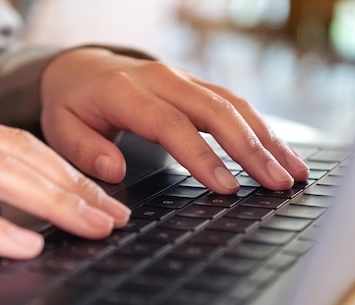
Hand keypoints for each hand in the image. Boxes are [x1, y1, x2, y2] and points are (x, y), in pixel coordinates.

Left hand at [39, 47, 309, 193]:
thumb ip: (84, 150)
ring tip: (294, 173)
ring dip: (267, 139)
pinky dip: (261, 129)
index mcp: (126, 92)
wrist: (80, 68)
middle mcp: (162, 80)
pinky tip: (279, 152)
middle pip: (215, 111)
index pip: (171, 126)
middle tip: (278, 184)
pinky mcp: (196, 87)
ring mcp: (183, 80)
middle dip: (251, 149)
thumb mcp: (60, 127)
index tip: (227, 187)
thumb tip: (116, 170)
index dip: (201, 156)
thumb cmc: (72, 103)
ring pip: (234, 105)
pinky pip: (234, 104)